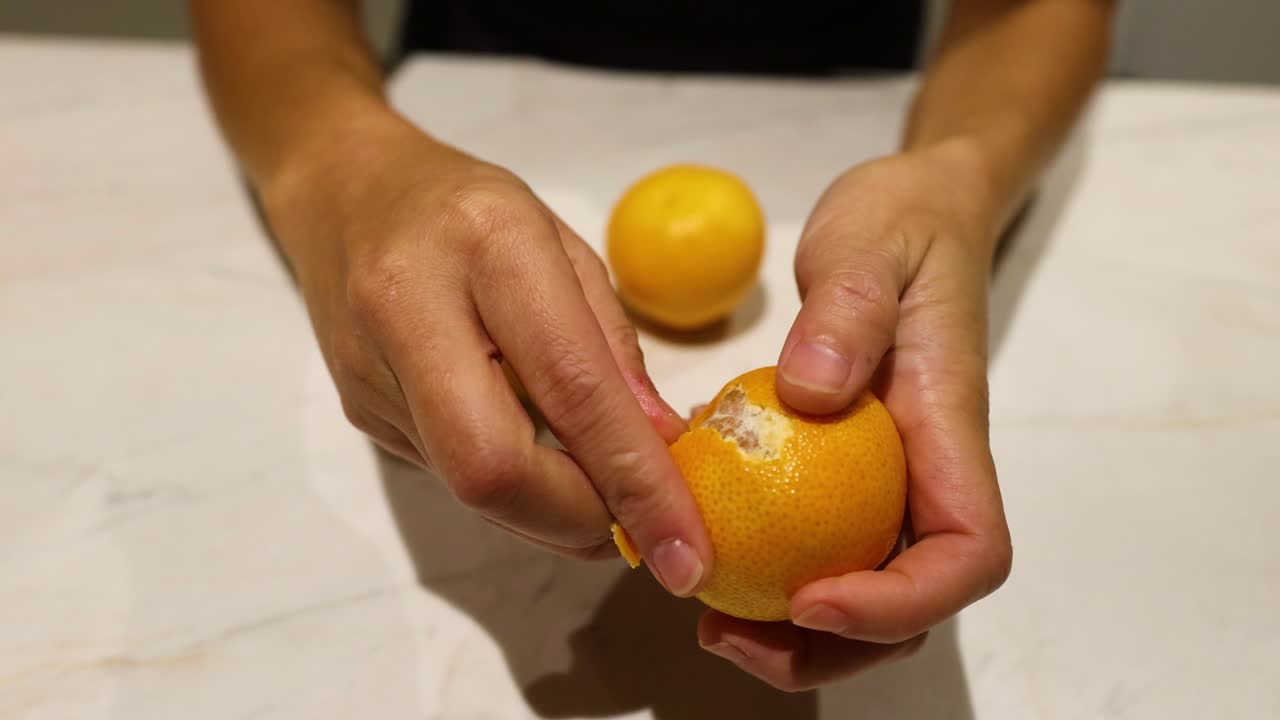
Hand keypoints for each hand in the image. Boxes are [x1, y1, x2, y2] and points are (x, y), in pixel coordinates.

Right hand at [264, 118, 712, 595]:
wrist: (346, 190)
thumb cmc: (472, 210)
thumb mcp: (564, 246)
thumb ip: (613, 351)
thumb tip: (662, 452)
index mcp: (490, 244)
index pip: (571, 388)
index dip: (635, 481)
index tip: (687, 548)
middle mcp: (412, 307)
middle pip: (492, 467)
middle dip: (579, 520)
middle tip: (639, 531)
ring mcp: (371, 368)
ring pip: (470, 488)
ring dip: (551, 514)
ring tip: (603, 496)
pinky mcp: (359, 410)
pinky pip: (450, 475)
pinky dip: (513, 490)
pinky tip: (543, 461)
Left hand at [697, 146, 1012, 688]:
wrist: (917, 212)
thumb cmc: (903, 225)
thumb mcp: (868, 244)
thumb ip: (847, 309)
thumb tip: (810, 391)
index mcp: (948, 430)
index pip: (968, 553)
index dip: (901, 602)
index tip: (813, 600)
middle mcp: (928, 472)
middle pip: (915, 605)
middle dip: (834, 649)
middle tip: (726, 638)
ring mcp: (891, 477)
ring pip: (868, 590)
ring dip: (797, 634)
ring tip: (711, 624)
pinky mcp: (850, 469)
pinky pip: (822, 542)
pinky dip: (771, 570)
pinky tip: (706, 545)